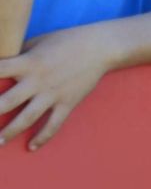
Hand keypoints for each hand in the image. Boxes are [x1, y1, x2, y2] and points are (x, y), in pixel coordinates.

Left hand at [0, 26, 115, 149]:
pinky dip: (42, 137)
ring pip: (27, 118)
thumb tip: (0, 66)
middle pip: (6, 102)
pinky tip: (31, 147)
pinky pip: (53, 125)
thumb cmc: (67, 40)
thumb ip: (18, 55)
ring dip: (9, 132)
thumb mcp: (39, 42)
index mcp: (29, 62)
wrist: (101, 47)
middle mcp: (38, 80)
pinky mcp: (67, 103)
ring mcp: (53, 94)